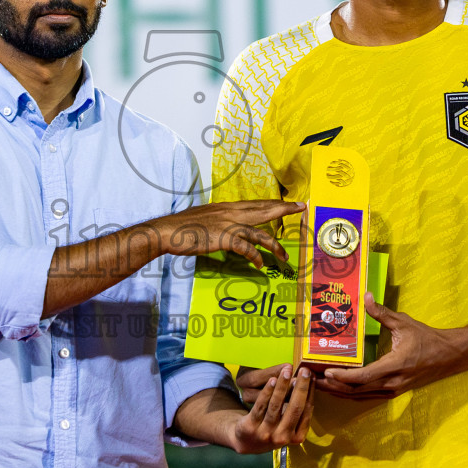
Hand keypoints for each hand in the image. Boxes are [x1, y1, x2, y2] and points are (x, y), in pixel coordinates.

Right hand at [156, 200, 302, 268]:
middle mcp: (230, 212)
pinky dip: (256, 257)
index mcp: (226, 207)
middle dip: (283, 209)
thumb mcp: (203, 217)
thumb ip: (217, 219)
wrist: (167, 231)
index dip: (273, 203)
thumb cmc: (182, 227)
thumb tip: (224, 225)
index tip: (288, 202)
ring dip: (274, 245)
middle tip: (301, 207)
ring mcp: (228, 225)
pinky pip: (247, 249)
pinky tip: (261, 265)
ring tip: (284, 256)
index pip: (255, 204)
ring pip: (260, 233)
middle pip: (263, 210)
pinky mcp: (224, 238)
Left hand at [229, 365, 313, 453]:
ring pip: (276, 405)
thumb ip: (297, 410)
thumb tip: (306, 383)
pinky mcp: (250, 427)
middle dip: (301, 387)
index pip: (306, 411)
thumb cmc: (273, 429)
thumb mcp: (288, 426)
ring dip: (283, 386)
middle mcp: (282, 438)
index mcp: (296, 438)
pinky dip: (267, 391)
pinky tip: (272, 380)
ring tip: (287, 371)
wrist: (247, 441)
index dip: (310, 392)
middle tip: (304, 370)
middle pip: (295, 408)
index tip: (312, 377)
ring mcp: (266, 433)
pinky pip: (260, 405)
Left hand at [317, 295, 461, 398]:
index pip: (364, 376)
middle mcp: (392, 382)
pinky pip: (368, 396)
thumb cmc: (427, 339)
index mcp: (394, 365)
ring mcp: (393, 389)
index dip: (343, 377)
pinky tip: (338, 389)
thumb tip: (366, 296)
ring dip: (339, 392)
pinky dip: (351, 393)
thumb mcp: (404, 323)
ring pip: (361, 396)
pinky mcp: (393, 391)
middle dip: (333, 386)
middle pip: (357, 390)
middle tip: (312, 379)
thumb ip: (383, 313)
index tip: (326, 372)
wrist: (449, 356)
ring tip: (319, 385)